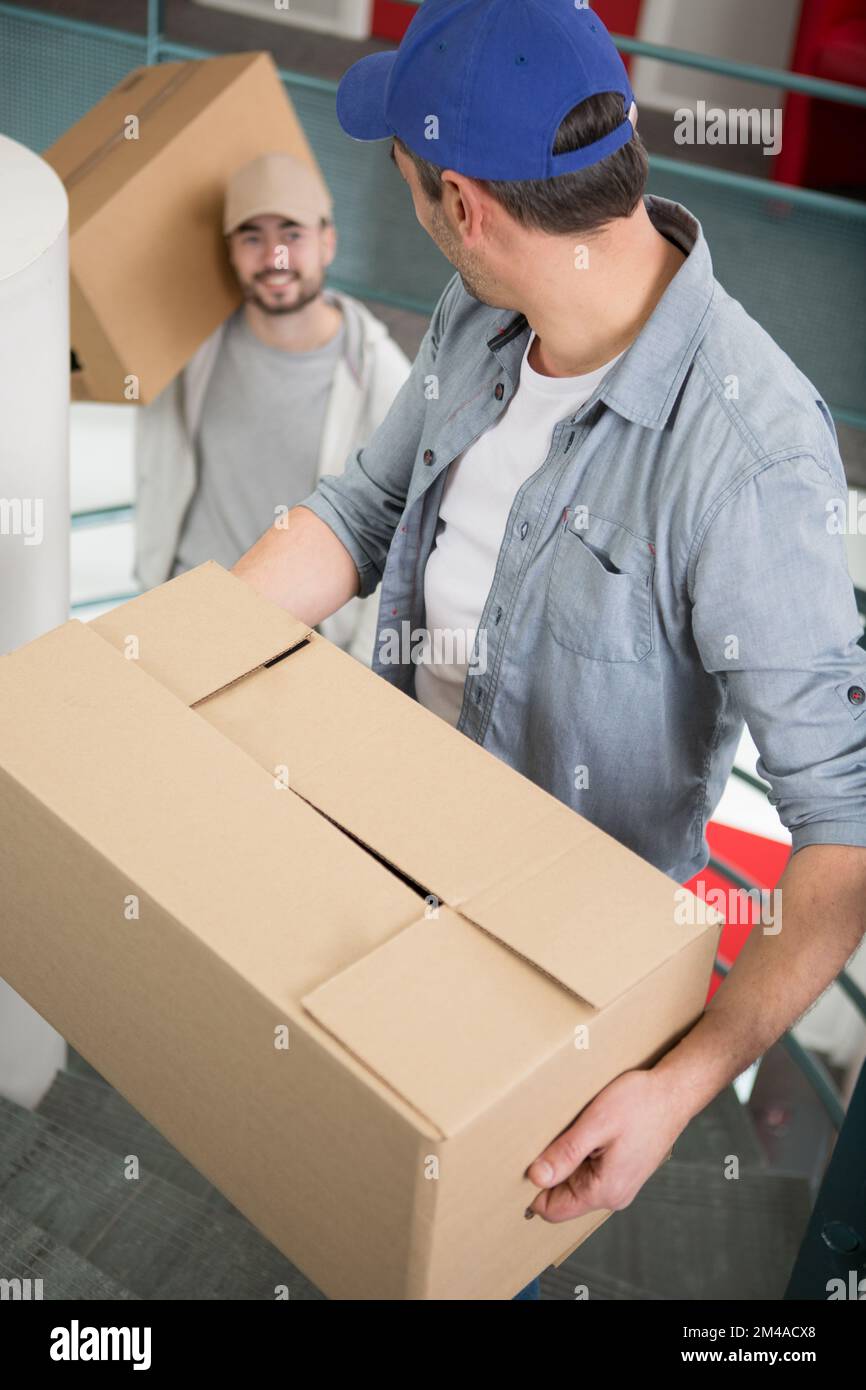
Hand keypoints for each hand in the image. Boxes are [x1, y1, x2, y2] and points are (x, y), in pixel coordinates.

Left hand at [525, 1068, 686, 1222]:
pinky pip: (591, 1172)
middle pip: (563, 1197)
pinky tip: (583, 1131)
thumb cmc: (640, 1103)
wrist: (675, 1092)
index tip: (523, 1159)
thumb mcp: (596, 1124)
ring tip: (565, 1131)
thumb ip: (565, 1154)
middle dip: (549, 1172)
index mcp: (604, 1190)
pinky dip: (580, 1155)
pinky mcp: (624, 1170)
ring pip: (576, 1183)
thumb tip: (535, 1178)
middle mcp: (614, 1195)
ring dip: (565, 1162)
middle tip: (542, 1138)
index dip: (533, 1187)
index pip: (552, 1210)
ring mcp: (621, 1184)